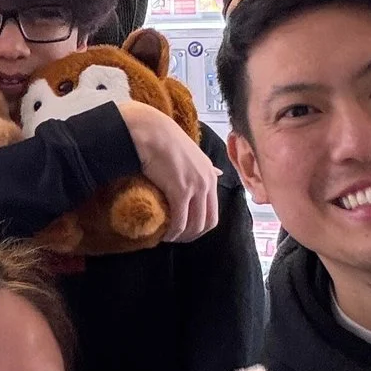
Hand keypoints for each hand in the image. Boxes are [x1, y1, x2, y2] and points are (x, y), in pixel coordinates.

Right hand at [116, 99, 219, 241]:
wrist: (151, 132)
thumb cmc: (167, 140)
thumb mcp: (195, 153)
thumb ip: (207, 167)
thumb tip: (219, 172)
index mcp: (211, 176)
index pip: (213, 213)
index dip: (200, 228)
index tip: (185, 231)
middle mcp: (207, 183)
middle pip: (206, 223)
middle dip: (192, 236)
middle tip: (176, 238)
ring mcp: (195, 187)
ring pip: (193, 225)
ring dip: (181, 236)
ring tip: (168, 237)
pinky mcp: (180, 191)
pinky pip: (179, 220)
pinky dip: (173, 232)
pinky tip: (163, 234)